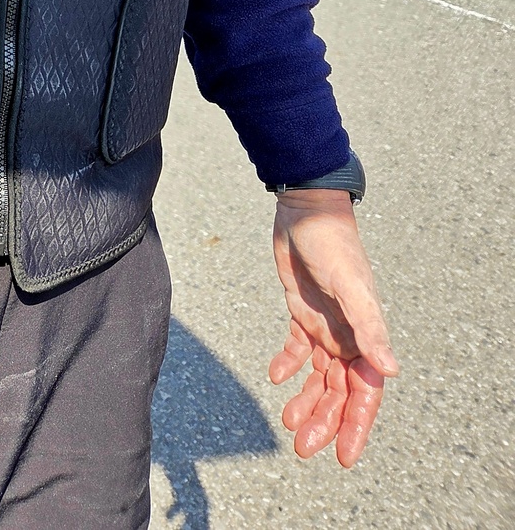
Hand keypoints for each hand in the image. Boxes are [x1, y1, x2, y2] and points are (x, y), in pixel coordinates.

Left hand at [270, 190, 398, 466]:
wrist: (306, 210)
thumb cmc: (333, 245)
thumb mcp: (350, 287)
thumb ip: (368, 328)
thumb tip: (391, 370)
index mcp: (364, 336)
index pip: (364, 392)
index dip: (356, 425)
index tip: (344, 456)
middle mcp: (347, 336)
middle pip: (338, 391)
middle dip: (325, 420)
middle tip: (303, 447)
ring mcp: (325, 325)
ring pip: (318, 376)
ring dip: (306, 400)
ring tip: (288, 422)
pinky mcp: (301, 312)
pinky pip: (296, 348)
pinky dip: (287, 363)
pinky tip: (275, 376)